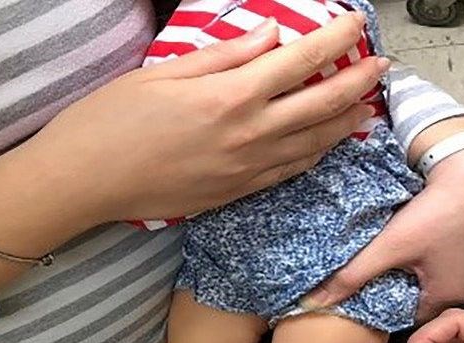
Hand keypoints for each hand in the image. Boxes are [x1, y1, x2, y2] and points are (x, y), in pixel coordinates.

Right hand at [17, 13, 387, 222]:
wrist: (84, 182)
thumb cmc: (110, 121)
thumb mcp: (162, 75)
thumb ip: (222, 56)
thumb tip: (267, 36)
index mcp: (229, 96)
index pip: (300, 62)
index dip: (336, 41)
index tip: (358, 26)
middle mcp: (247, 135)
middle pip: (319, 106)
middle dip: (356, 84)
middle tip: (379, 68)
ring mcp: (244, 171)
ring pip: (312, 146)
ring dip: (344, 124)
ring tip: (364, 109)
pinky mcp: (233, 194)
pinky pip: (287, 174)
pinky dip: (314, 156)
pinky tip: (324, 147)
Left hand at [302, 127, 463, 320]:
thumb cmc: (440, 212)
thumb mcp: (390, 245)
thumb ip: (352, 276)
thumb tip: (315, 302)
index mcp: (447, 297)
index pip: (408, 315)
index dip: (385, 301)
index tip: (369, 284)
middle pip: (427, 295)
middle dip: (405, 282)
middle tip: (385, 260)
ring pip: (446, 273)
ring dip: (426, 263)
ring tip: (409, 242)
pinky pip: (463, 254)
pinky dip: (446, 247)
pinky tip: (435, 228)